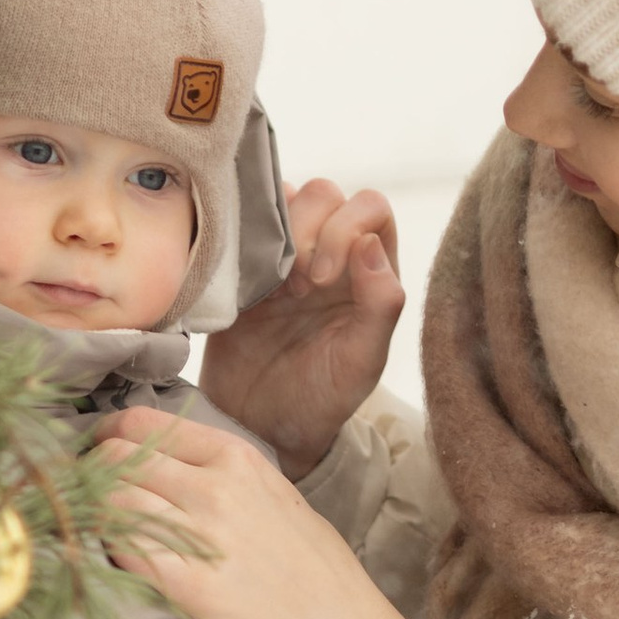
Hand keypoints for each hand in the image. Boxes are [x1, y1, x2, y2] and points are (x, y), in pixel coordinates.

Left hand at [93, 408, 412, 618]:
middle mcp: (214, 486)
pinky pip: (119, 549)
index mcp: (236, 458)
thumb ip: (222, 474)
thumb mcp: (275, 495)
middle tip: (80, 497)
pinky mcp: (184, 584)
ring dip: (89, 512)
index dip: (105, 438)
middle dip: (87, 474)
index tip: (96, 457)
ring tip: (90, 529)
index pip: (142, 424)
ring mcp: (198, 534)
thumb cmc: (316, 568)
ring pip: (108, 499)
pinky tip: (102, 558)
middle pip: (114, 457)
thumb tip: (167, 468)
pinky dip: (100, 549)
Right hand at [200, 179, 402, 479]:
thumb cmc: (321, 398)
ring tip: (270, 288)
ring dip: (274, 233)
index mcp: (370, 270)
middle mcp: (331, 251)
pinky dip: (238, 237)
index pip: (370, 207)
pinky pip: (238, 223)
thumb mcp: (361, 363)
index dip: (346, 228)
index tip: (323, 280)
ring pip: (282, 198)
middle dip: (307, 232)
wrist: (259, 424)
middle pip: (324, 193)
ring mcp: (284, 254)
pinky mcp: (242, 264)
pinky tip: (242, 282)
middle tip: (295, 288)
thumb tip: (370, 243)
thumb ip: (381, 304)